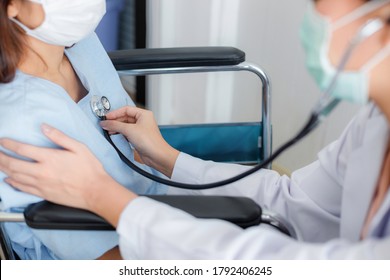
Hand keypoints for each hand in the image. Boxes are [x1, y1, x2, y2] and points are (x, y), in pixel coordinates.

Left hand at [0, 124, 135, 225]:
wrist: (95, 191)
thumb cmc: (90, 169)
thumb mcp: (79, 147)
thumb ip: (59, 136)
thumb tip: (44, 127)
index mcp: (50, 158)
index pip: (22, 149)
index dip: (9, 144)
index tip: (2, 141)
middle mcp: (42, 172)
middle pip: (13, 164)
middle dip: (1, 157)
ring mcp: (41, 184)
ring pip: (15, 176)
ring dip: (4, 169)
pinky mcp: (43, 194)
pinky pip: (22, 189)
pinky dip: (12, 183)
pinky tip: (9, 180)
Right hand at [101, 106, 179, 177]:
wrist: (157, 156)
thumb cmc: (149, 141)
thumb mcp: (129, 130)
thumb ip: (115, 125)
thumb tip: (104, 123)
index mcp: (143, 114)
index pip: (126, 109)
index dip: (115, 113)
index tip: (106, 118)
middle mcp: (143, 120)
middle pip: (125, 117)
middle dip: (115, 121)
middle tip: (105, 125)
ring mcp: (141, 129)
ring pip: (125, 125)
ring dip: (116, 127)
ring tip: (108, 131)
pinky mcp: (139, 137)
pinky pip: (127, 132)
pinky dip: (120, 133)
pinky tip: (114, 135)